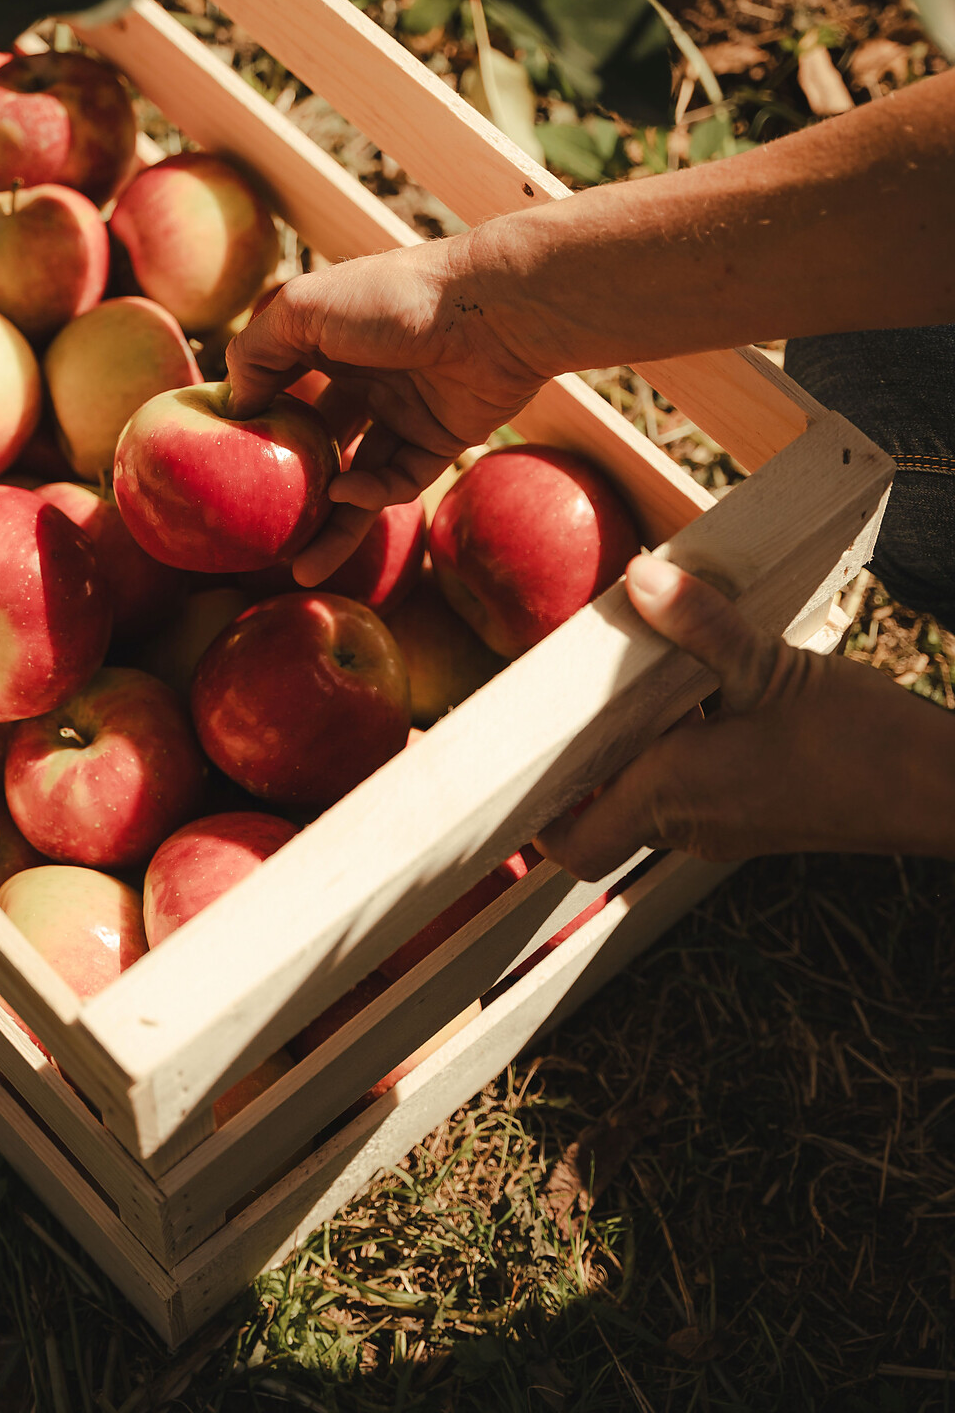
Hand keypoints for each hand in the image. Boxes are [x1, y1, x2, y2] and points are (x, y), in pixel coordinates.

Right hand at [224, 235, 551, 583]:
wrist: (492, 312)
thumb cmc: (392, 298)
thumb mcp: (302, 309)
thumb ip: (256, 351)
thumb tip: (237, 405)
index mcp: (331, 341)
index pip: (285, 386)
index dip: (260, 420)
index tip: (228, 459)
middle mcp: (366, 377)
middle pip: (321, 443)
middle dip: (293, 487)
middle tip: (262, 528)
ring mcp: (404, 411)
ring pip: (360, 479)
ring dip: (332, 523)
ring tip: (301, 567)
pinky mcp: (441, 440)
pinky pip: (400, 480)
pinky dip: (372, 494)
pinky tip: (347, 495)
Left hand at [536, 555, 954, 876]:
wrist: (940, 789)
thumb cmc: (860, 743)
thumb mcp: (770, 666)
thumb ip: (699, 624)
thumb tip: (640, 576)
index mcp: (673, 795)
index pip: (575, 845)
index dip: (535, 822)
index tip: (510, 772)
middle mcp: (689, 824)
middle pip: (601, 815)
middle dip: (572, 769)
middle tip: (549, 712)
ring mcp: (724, 825)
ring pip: (644, 799)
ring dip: (624, 754)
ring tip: (608, 691)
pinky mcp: (755, 814)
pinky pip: (687, 790)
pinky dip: (668, 751)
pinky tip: (685, 696)